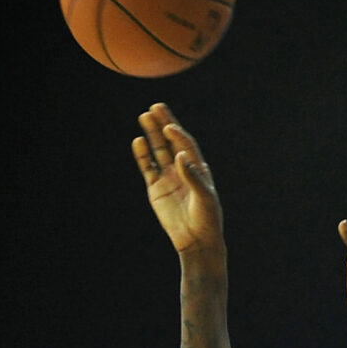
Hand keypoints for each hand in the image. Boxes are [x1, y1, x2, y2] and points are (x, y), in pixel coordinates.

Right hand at [133, 102, 222, 257]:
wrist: (196, 241)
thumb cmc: (207, 219)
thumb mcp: (205, 197)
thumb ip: (193, 176)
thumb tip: (180, 155)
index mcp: (198, 168)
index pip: (186, 145)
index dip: (178, 135)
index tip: (169, 126)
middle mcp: (183, 169)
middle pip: (171, 141)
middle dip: (164, 124)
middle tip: (156, 106)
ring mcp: (168, 177)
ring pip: (158, 150)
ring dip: (152, 134)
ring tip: (144, 116)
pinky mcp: (156, 188)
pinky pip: (148, 167)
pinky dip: (143, 154)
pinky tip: (138, 140)